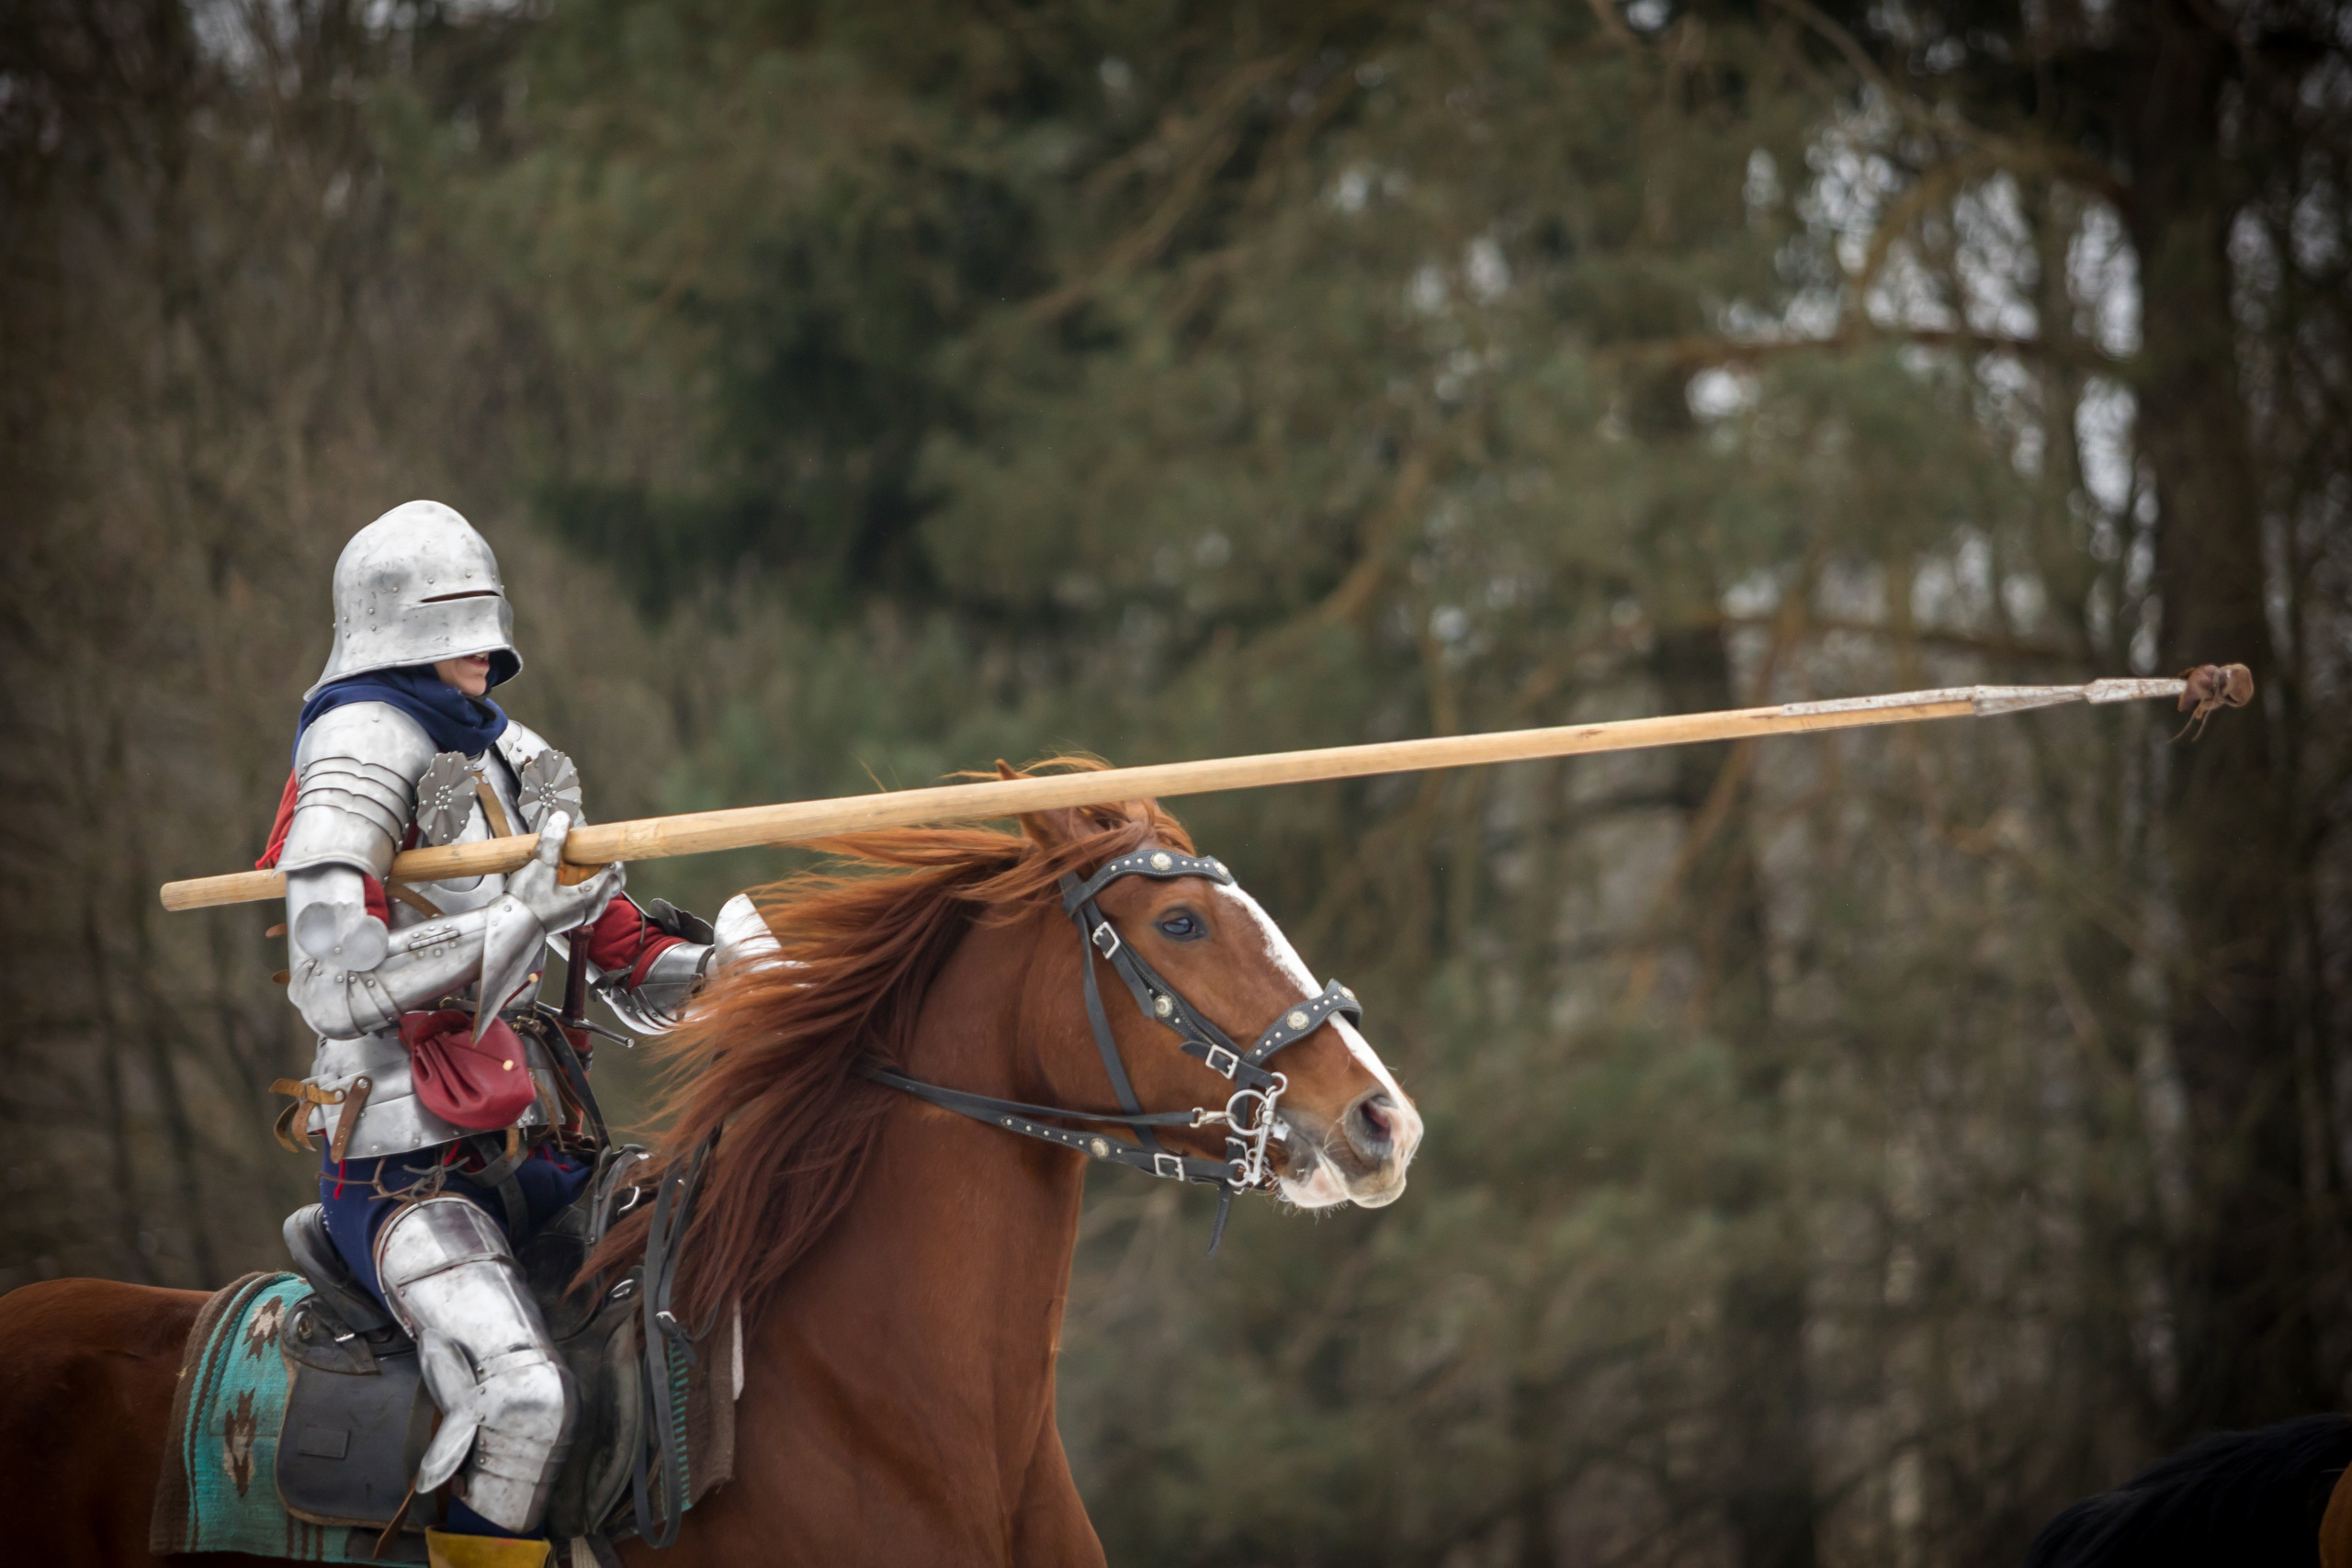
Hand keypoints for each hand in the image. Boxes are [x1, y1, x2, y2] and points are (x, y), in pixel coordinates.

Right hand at [502, 811, 623, 934]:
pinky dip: (581, 882)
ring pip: (598, 888)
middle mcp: (592, 908)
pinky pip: (585, 895)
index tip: (595, 841)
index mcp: (591, 897)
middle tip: (586, 849)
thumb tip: (561, 820)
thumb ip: (553, 842)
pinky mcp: (571, 915)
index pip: (615, 871)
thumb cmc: (526, 906)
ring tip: (573, 858)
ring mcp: (583, 914)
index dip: (608, 853)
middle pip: (610, 880)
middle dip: (601, 862)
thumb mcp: (541, 867)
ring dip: (590, 872)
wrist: (510, 928)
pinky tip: (564, 873)